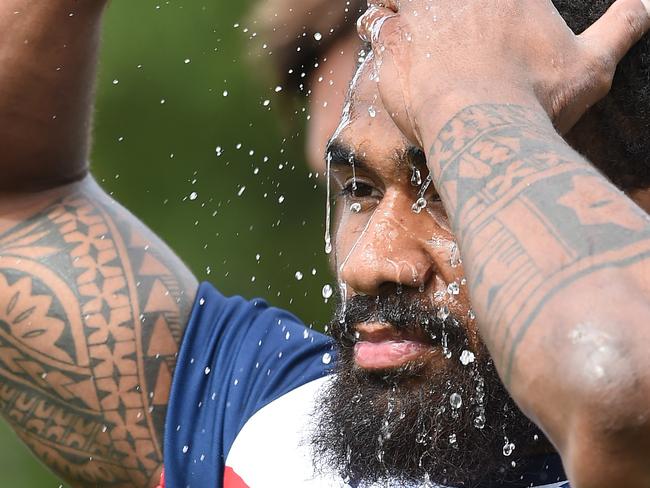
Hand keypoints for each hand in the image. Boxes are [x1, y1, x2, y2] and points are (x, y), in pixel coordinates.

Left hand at [357, 0, 649, 140]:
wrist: (486, 130)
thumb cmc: (539, 99)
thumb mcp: (593, 65)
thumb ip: (623, 25)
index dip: (485, 1)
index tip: (486, 12)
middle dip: (439, 3)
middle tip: (443, 17)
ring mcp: (422, 13)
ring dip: (400, 3)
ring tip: (405, 19)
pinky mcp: (393, 43)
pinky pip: (376, 24)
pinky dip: (381, 30)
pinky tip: (389, 44)